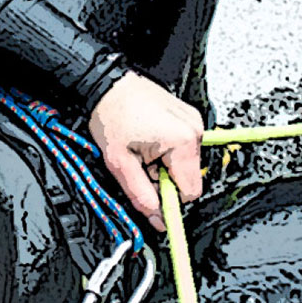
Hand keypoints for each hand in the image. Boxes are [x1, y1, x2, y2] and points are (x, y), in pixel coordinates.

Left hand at [87, 71, 204, 224]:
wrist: (107, 84)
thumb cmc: (111, 114)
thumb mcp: (119, 163)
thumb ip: (140, 195)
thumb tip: (156, 218)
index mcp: (181, 141)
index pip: (190, 192)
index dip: (170, 201)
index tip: (155, 203)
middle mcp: (194, 130)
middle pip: (189, 177)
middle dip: (165, 181)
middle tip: (141, 168)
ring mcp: (193, 121)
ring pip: (187, 164)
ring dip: (166, 166)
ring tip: (144, 151)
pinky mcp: (188, 117)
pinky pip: (184, 147)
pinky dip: (168, 152)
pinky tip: (150, 142)